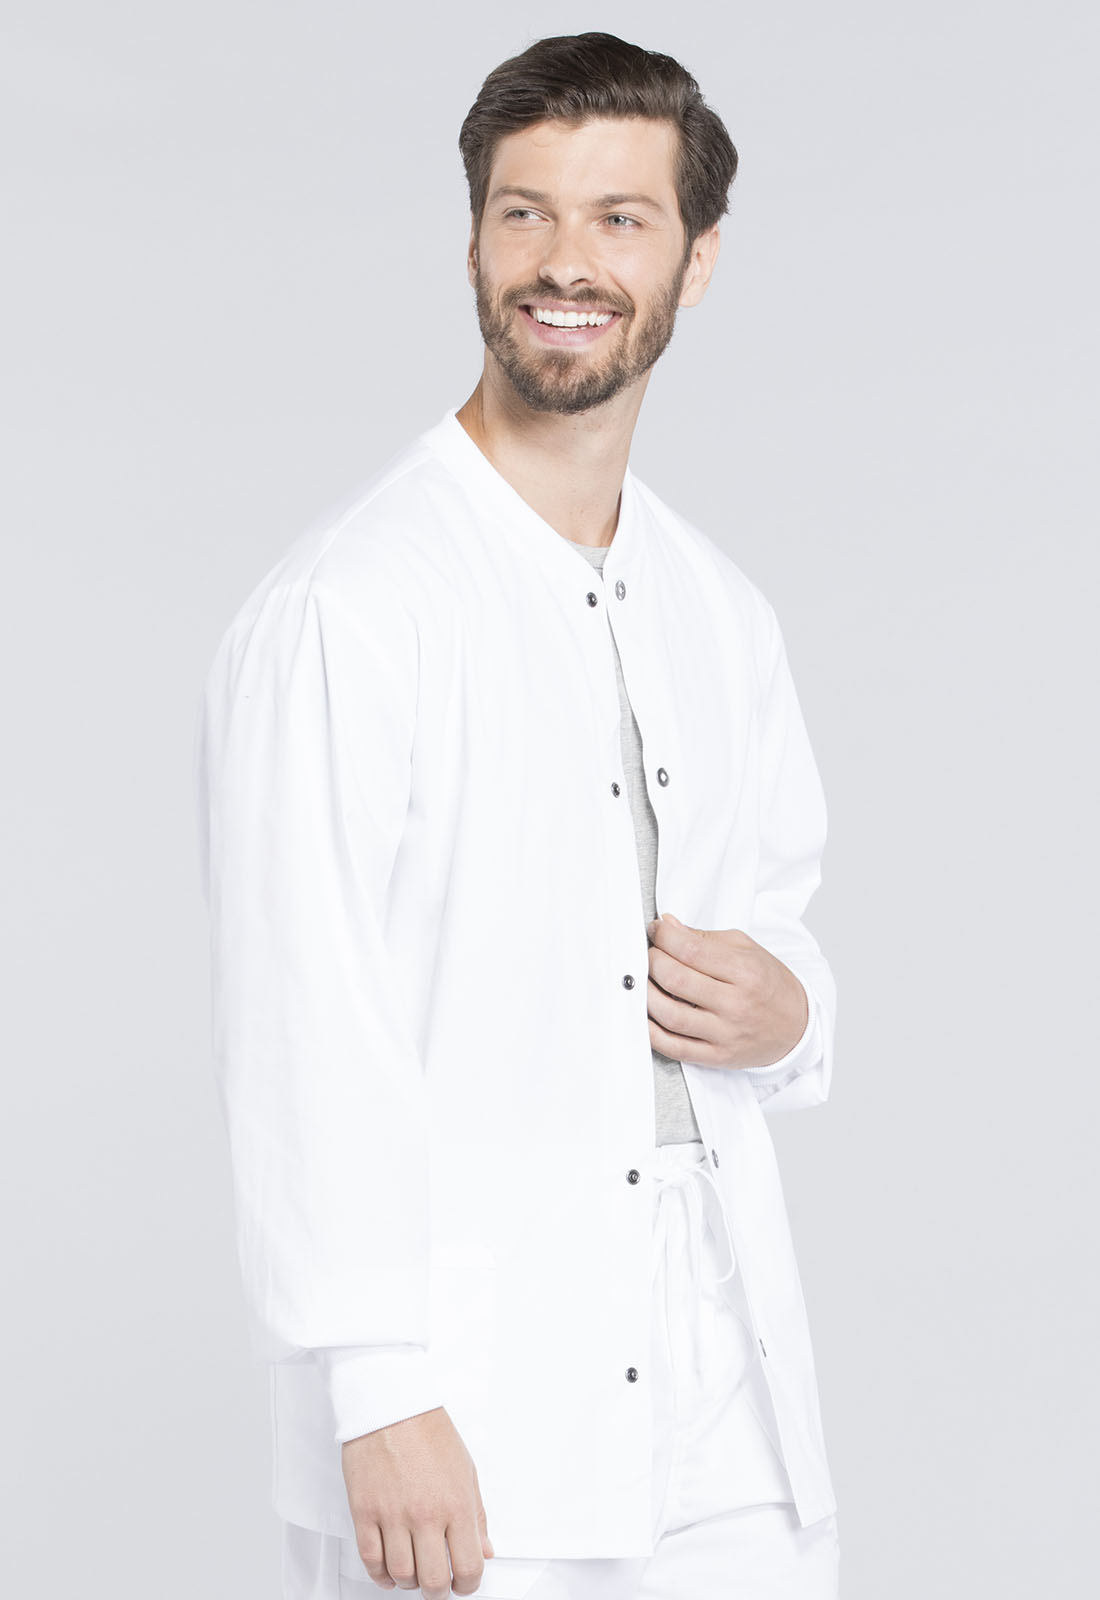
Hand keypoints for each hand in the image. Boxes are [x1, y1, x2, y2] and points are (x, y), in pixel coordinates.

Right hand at [340, 1406, 493, 1597]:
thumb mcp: (466, 1470)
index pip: (469, 1566)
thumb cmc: (428, 1431)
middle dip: (438, 1592)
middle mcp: (425, 1514)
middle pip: (433, 1581)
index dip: (468, 1585)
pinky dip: (379, 1574)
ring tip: (413, 1572)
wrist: (390, 1404)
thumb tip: (485, 1549)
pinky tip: (387, 1570)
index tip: (463, 1584)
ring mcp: (392, 1515)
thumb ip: (477, 1515)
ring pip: (400, 1575)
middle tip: (437, 1585)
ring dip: (408, 1582)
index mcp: (456, 1504)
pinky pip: (371, 1560)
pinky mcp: (364, 1511)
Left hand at [645, 913, 807, 1068]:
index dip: (664, 937)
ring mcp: (725, 1034)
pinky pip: (674, 1047)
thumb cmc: (768, 984)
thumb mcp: (746, 950)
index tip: (656, 931)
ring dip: (646, 995)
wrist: (796, 1026)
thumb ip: (704, 938)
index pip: (691, 950)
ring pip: (670, 1015)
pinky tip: (645, 1016)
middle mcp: (735, 1004)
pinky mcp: (716, 1057)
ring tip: (644, 982)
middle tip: (649, 955)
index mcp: (745, 972)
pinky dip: (651, 1033)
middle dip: (652, 962)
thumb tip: (668, 925)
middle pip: (676, 980)